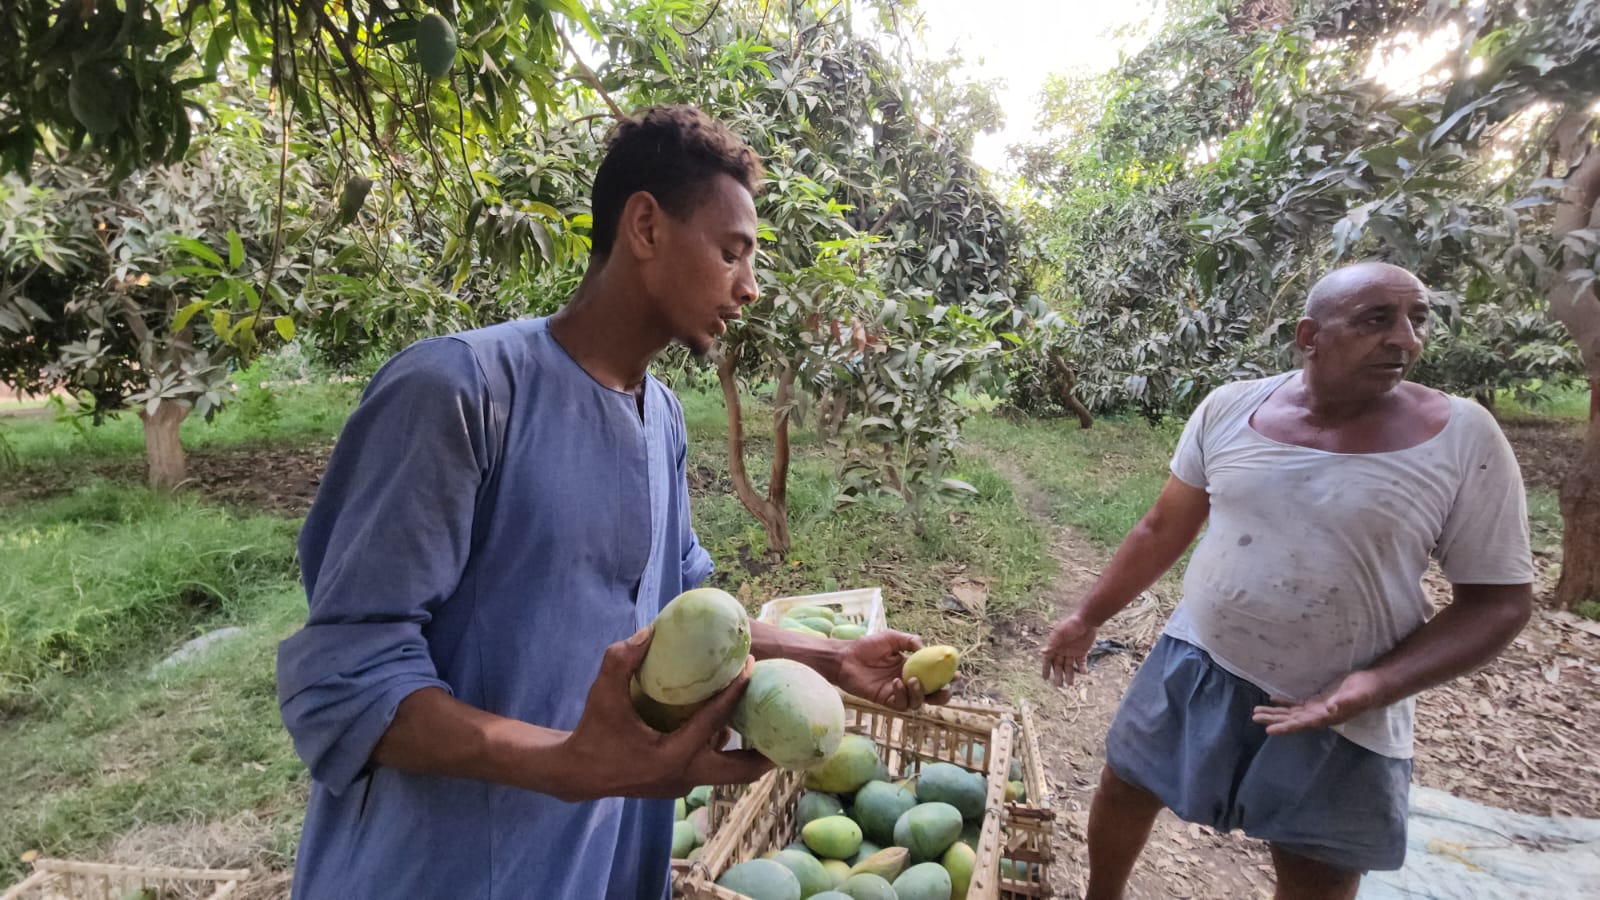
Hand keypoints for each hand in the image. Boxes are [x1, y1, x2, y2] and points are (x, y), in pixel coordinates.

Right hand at [559, 627, 772, 800]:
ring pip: (728, 772)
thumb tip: (651, 631)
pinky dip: (724, 751)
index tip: (753, 666)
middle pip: (740, 770)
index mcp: (672, 755)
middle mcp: (684, 776)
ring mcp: (683, 785)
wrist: (576, 773)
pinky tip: (731, 727)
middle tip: (788, 724)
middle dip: (767, 751)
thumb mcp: (601, 693)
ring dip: (747, 751)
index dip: (736, 691)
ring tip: (767, 720)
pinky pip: (712, 769)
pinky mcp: (678, 784)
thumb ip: (622, 660)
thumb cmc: (592, 731)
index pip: (715, 721)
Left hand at [835, 630, 950, 710]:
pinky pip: (901, 704)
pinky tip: (896, 683)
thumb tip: (925, 648)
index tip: (957, 674)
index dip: (948, 677)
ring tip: (912, 680)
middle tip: (945, 688)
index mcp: (914, 667)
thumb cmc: (867, 646)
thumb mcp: (892, 638)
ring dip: (920, 693)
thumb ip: (910, 641)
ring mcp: (898, 692)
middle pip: (933, 695)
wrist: (846, 658)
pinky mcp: (887, 700)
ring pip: (918, 702)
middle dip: (943, 695)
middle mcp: (909, 682)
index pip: (936, 676)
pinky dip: (902, 695)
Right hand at [1042, 613, 1096, 686]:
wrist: (1087, 620)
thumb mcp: (1060, 633)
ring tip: (1070, 684)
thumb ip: (1052, 643)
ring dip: (1069, 675)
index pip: (1048, 660)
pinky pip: (1081, 662)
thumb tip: (1042, 652)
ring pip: (1069, 666)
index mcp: (1055, 645)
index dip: (1046, 669)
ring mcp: (1072, 651)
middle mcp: (1062, 650)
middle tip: (1059, 685)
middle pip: (1059, 665)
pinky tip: (1083, 673)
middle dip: (1058, 675)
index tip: (1045, 678)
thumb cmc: (1071, 624)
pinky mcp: (1082, 651)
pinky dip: (1082, 668)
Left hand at [1251, 670, 1388, 734]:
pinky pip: (1298, 705)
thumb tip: (1330, 708)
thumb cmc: (1366, 690)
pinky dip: (1285, 703)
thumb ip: (1343, 702)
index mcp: (1327, 718)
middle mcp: (1320, 717)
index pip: (1302, 725)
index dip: (1285, 727)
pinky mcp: (1319, 702)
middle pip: (1292, 720)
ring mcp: (1319, 710)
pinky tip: (1273, 700)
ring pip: (1292, 714)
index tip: (1269, 730)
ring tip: (1257, 712)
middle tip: (1255, 717)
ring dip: (1275, 713)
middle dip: (1274, 719)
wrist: (1375, 687)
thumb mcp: (1356, 695)